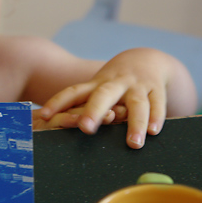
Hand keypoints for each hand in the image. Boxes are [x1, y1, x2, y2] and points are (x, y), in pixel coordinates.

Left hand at [38, 48, 177, 148]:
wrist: (148, 58)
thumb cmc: (115, 82)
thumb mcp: (98, 88)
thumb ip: (83, 105)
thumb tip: (53, 126)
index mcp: (96, 84)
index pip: (73, 92)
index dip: (57, 102)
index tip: (44, 116)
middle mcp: (116, 83)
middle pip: (103, 96)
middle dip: (94, 111)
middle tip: (85, 128)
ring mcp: (138, 85)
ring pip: (136, 103)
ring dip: (134, 123)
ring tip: (133, 144)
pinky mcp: (157, 89)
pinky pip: (157, 104)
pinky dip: (157, 117)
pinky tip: (154, 131)